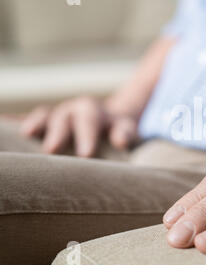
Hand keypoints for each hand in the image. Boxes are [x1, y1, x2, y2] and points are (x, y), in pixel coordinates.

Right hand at [21, 97, 137, 156]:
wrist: (111, 121)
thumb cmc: (119, 132)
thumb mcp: (126, 131)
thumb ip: (125, 134)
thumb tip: (121, 140)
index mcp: (96, 112)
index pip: (90, 120)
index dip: (86, 136)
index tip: (85, 154)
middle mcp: (76, 110)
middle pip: (65, 118)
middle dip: (59, 133)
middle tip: (52, 150)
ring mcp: (61, 114)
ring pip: (48, 116)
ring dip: (39, 126)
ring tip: (31, 138)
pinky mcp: (48, 121)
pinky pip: (36, 119)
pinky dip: (28, 124)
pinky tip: (21, 131)